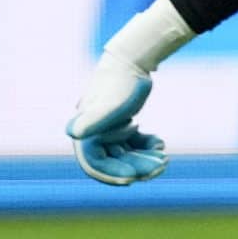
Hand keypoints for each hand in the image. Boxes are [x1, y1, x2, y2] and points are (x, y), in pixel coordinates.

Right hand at [66, 50, 167, 185]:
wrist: (133, 60)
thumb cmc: (121, 83)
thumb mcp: (110, 104)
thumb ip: (93, 119)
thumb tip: (73, 133)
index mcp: (85, 134)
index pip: (95, 164)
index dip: (113, 174)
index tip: (134, 178)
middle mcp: (93, 134)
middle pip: (114, 161)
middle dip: (137, 166)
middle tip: (162, 164)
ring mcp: (108, 130)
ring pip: (125, 155)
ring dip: (145, 158)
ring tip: (165, 156)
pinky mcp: (122, 124)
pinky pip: (132, 144)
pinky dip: (146, 146)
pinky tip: (159, 143)